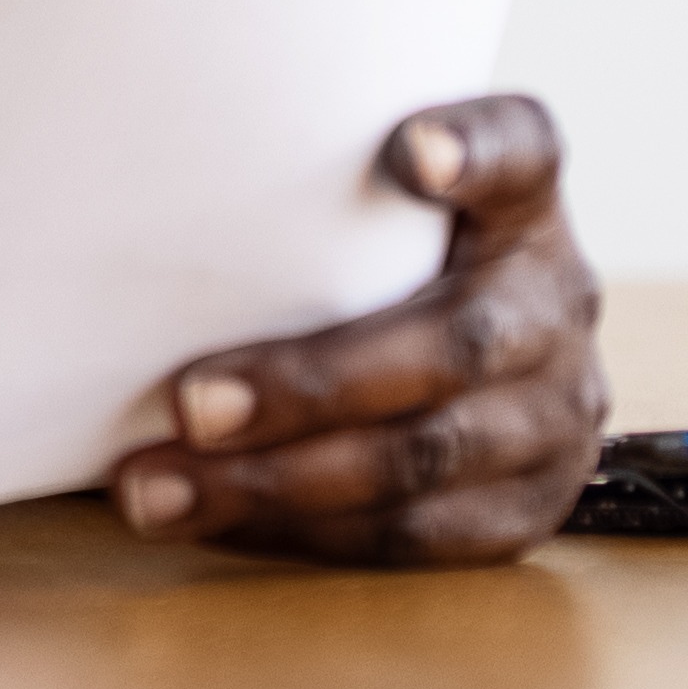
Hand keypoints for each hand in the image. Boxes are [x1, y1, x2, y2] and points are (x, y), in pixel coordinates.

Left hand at [113, 95, 606, 566]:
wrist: (487, 375)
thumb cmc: (373, 270)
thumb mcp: (369, 213)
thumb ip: (308, 196)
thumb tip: (128, 184)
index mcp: (524, 204)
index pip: (523, 152)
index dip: (472, 151)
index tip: (409, 151)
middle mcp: (558, 300)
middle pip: (457, 342)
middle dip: (312, 384)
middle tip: (189, 403)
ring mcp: (559, 411)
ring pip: (428, 458)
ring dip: (281, 482)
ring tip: (160, 488)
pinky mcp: (530, 505)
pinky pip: (417, 537)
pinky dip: (306, 533)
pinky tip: (216, 522)